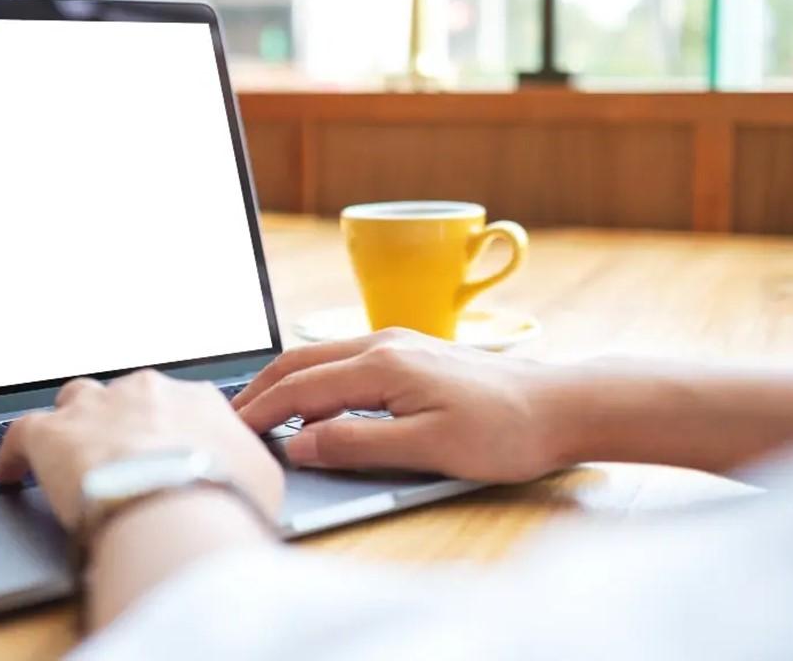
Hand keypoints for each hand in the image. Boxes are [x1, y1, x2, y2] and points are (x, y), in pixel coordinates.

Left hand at [0, 370, 284, 530]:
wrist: (176, 506)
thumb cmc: (225, 498)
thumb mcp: (263, 480)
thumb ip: (249, 467)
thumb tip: (246, 477)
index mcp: (195, 400)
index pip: (179, 405)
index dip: (170, 433)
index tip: (167, 453)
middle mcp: (144, 392)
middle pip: (125, 398)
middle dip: (121, 422)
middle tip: (121, 457)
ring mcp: (95, 409)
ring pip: (75, 402)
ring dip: (73, 425)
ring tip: (68, 453)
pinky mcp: (51, 435)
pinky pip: (21, 433)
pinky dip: (13, 452)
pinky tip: (9, 473)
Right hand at [232, 328, 570, 482]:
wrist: (562, 405)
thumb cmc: (504, 431)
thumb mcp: (427, 449)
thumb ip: (357, 443)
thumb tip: (299, 442)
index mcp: (382, 365)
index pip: (300, 388)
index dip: (260, 411)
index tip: (232, 433)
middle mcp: (384, 343)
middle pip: (301, 361)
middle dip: (260, 388)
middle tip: (231, 419)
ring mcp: (400, 343)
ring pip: (322, 356)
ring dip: (286, 380)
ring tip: (261, 408)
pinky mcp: (414, 352)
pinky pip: (346, 358)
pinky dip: (316, 377)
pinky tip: (316, 398)